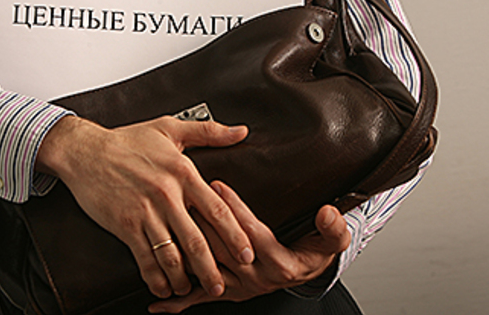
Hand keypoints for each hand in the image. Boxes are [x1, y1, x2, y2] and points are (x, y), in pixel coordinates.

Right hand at [35, 116, 254, 298]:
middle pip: (197, 241)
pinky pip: (145, 258)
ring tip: (191, 288)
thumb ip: (208, 131)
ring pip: (171, 256)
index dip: (235, 235)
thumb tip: (241, 132)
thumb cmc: (126, 140)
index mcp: (182, 172)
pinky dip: (156, 277)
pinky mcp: (125, 225)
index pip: (217, 209)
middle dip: (213, 269)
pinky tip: (162, 286)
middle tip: (222, 285)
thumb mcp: (170, 128)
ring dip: (184, 279)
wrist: (84, 151)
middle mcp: (166, 195)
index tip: (246, 252)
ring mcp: (145, 212)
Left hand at [148, 181, 350, 312]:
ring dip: (185, 253)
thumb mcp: (331, 241)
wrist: (305, 273)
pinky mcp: (226, 294)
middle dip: (201, 222)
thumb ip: (332, 228)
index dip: (235, 209)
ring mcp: (238, 288)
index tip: (217, 185)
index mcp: (279, 263)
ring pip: (206, 270)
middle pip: (222, 251)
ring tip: (163, 229)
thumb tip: (329, 213)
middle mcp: (255, 278)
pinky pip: (200, 300)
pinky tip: (157, 304)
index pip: (252, 233)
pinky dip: (178, 302)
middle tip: (181, 196)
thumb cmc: (312, 251)